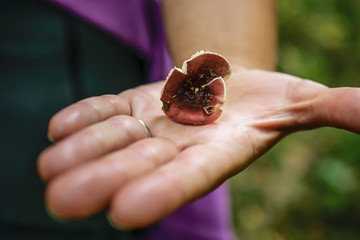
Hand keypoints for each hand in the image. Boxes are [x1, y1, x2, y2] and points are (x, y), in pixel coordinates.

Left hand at [37, 67, 359, 228]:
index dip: (161, 193)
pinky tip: (57, 128)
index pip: (189, 178)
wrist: (224, 85)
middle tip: (61, 201)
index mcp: (217, 153)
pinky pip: (101, 113)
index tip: (125, 213)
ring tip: (49, 167)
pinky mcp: (128, 107)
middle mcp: (177, 146)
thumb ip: (335, 109)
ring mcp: (148, 127)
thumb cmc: (265, 98)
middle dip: (102, 181)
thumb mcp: (301, 99)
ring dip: (80, 153)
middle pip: (138, 166)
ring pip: (111, 141)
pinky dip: (80, 118)